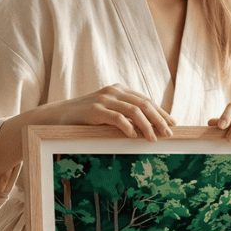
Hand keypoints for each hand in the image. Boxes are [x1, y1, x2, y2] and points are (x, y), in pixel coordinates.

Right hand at [46, 84, 174, 141]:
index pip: (146, 101)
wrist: (57, 116)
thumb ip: (124, 116)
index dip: (161, 112)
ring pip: (133, 111)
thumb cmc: (85, 118)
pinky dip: (128, 127)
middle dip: (159, 120)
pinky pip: (116, 118)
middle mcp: (114, 92)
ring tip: (154, 139)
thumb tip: (147, 129)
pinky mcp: (94, 110)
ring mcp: (104, 100)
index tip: (173, 124)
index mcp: (119, 91)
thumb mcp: (108, 113)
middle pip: (144, 104)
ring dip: (147, 126)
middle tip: (169, 134)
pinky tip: (134, 137)